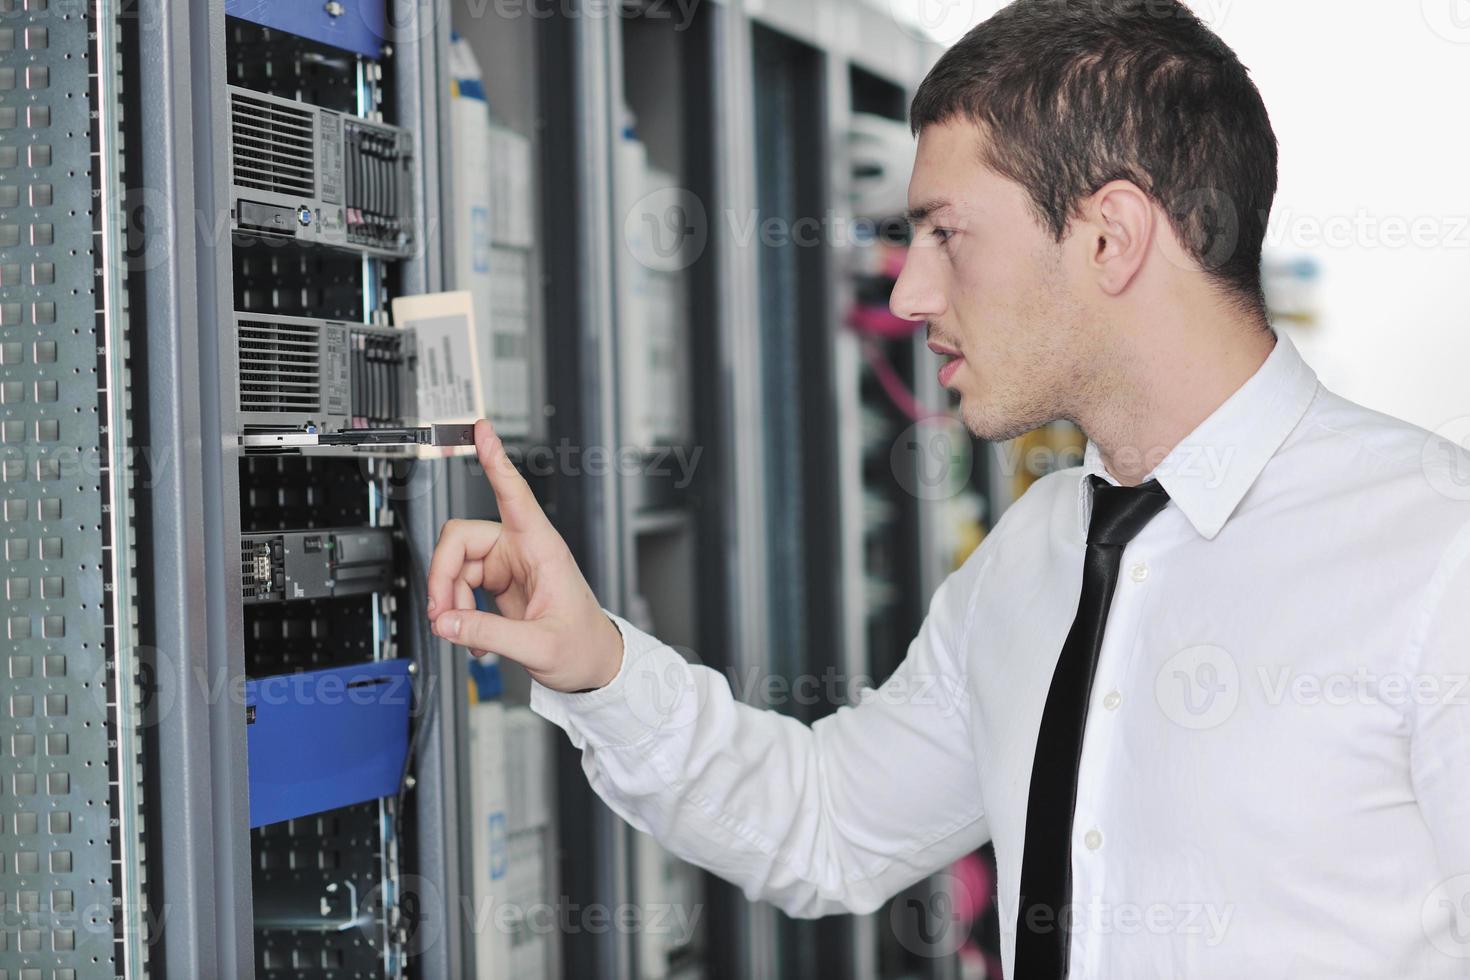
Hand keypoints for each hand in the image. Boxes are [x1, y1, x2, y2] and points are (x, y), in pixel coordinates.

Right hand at [427, 420, 623, 692]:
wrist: (594, 664)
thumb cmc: (583, 646)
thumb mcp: (538, 646)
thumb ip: (488, 634)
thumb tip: (446, 622)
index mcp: (542, 549)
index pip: (515, 494)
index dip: (496, 461)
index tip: (482, 430)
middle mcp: (522, 549)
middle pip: (459, 538)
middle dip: (443, 576)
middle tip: (442, 614)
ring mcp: (509, 565)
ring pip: (454, 565)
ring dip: (449, 600)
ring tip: (464, 634)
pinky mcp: (499, 584)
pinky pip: (461, 587)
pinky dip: (459, 613)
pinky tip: (474, 637)